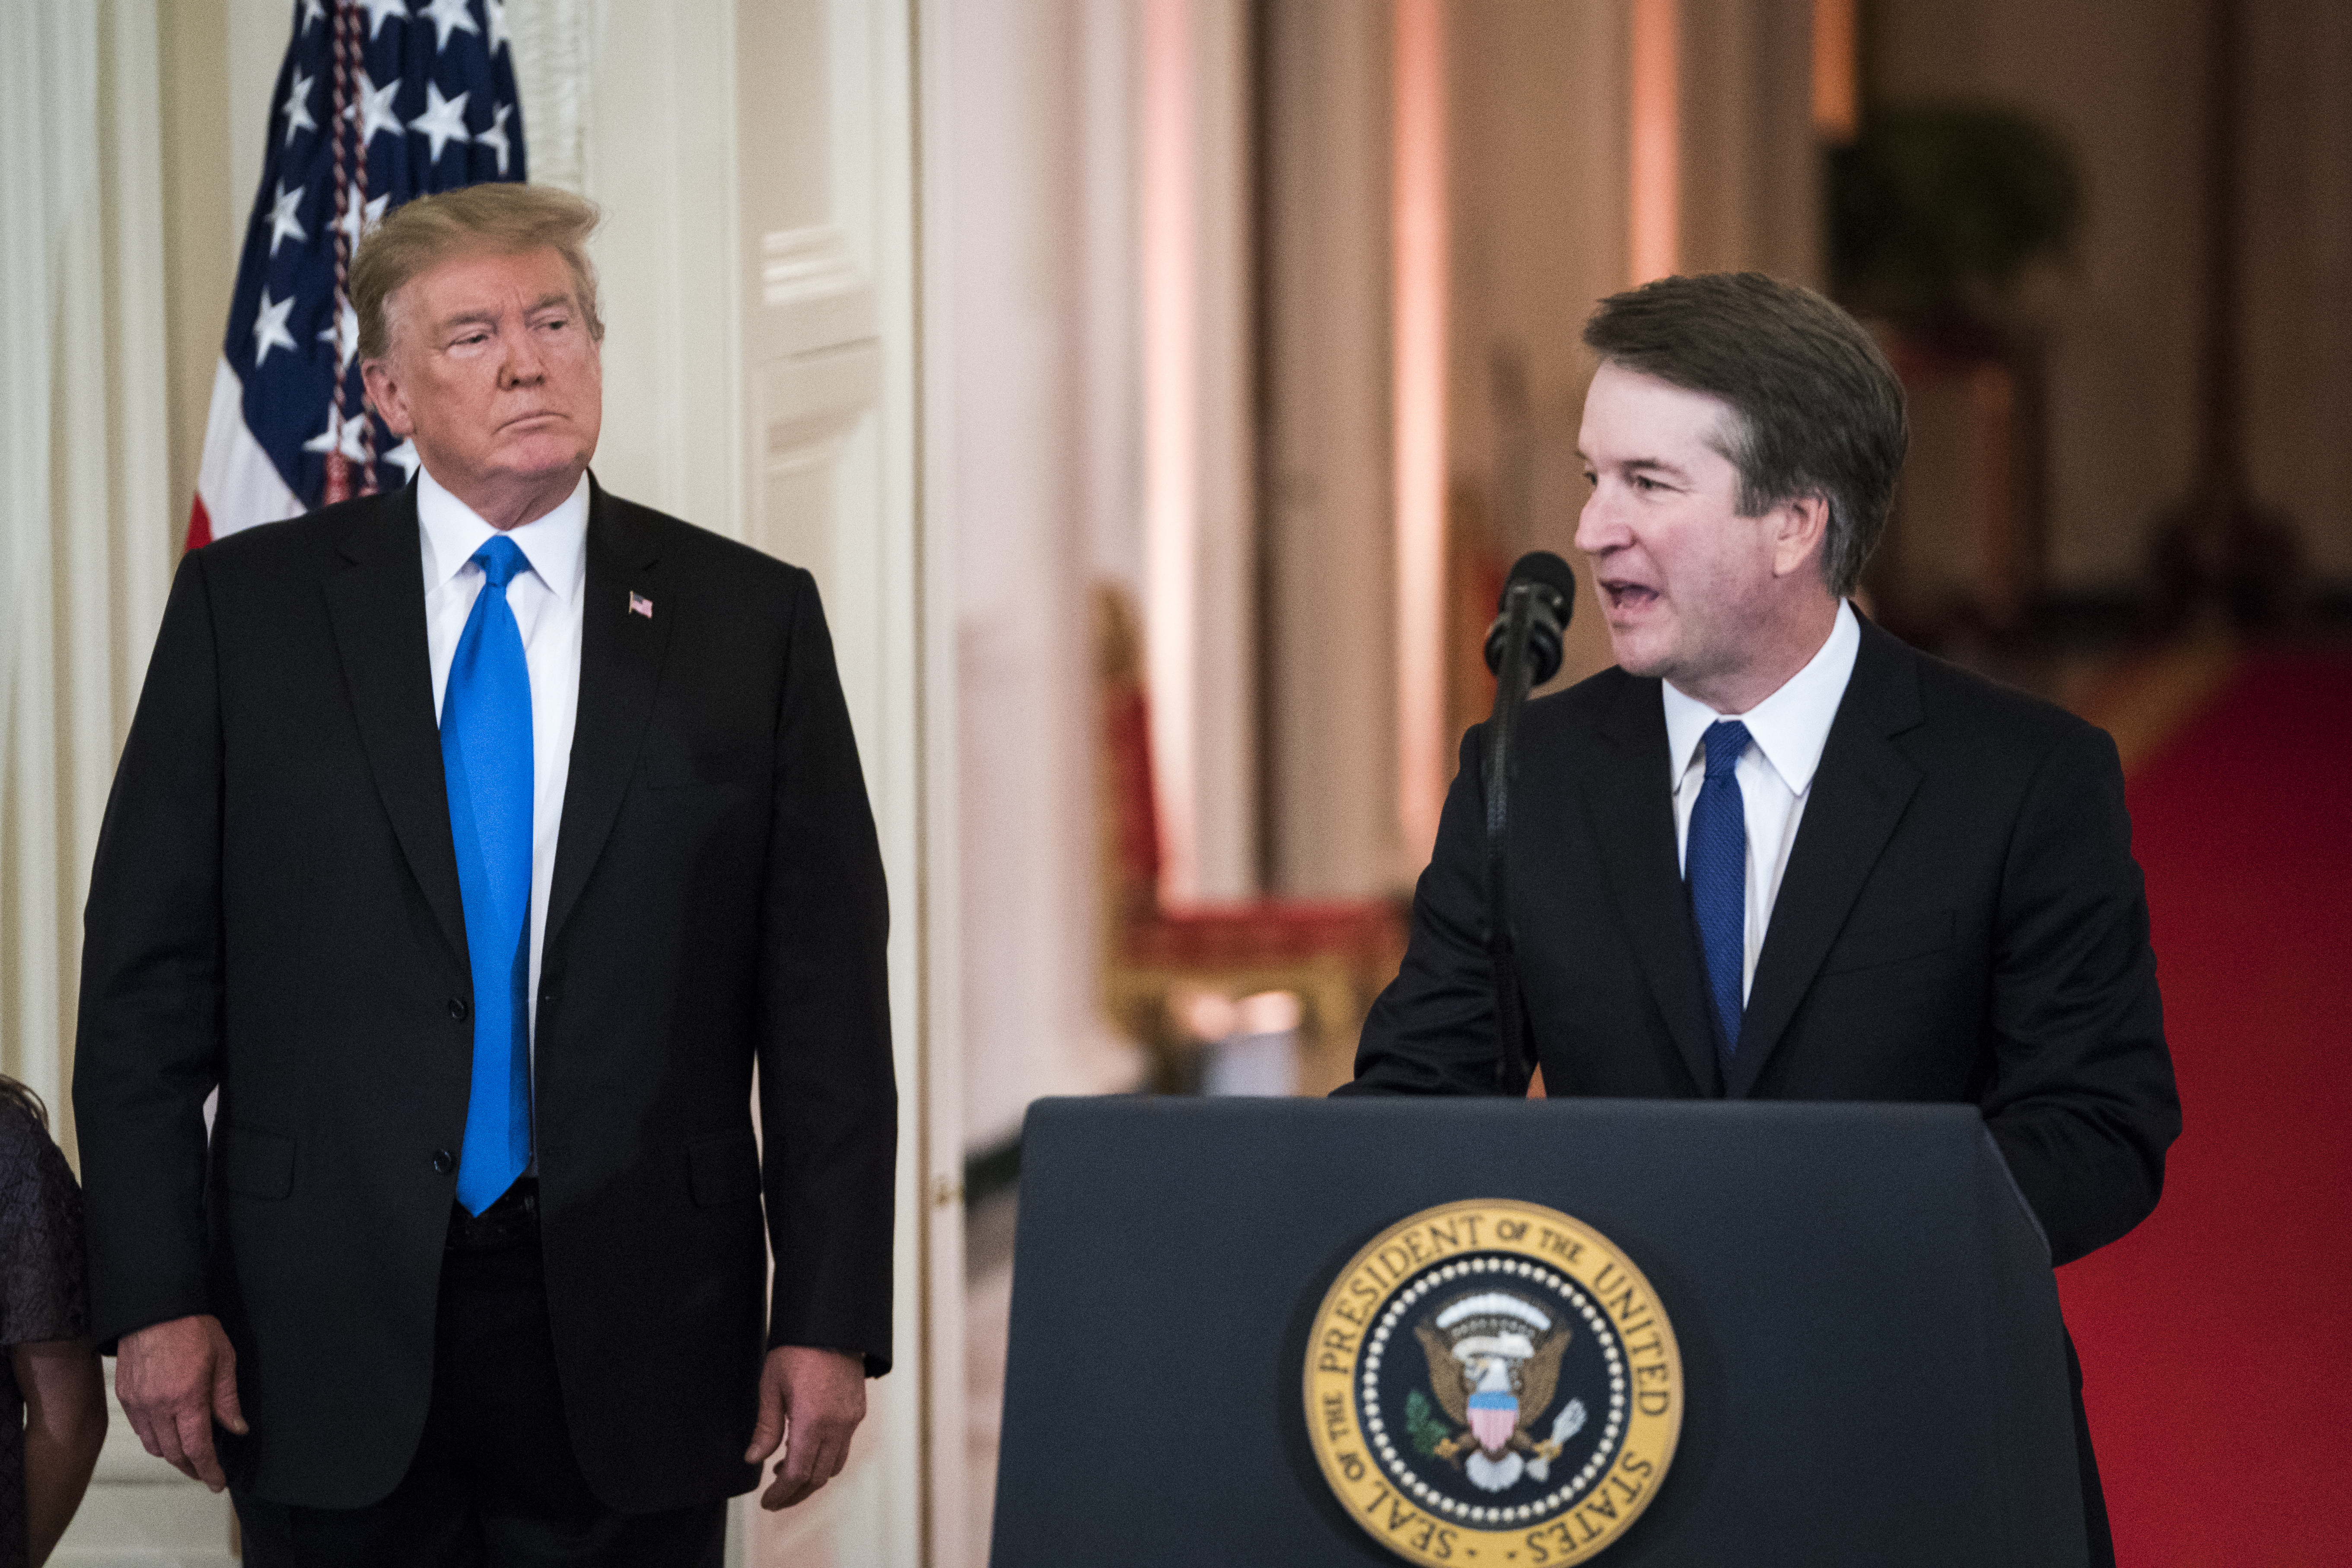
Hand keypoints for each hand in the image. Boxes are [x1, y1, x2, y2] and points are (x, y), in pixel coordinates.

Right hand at [115, 1314, 245, 1491]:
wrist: (156, 1306)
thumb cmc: (193, 1327)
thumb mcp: (224, 1359)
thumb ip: (227, 1398)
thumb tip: (237, 1428)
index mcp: (187, 1398)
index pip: (197, 1448)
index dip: (208, 1470)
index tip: (217, 1482)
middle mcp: (158, 1406)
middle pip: (174, 1453)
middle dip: (192, 1468)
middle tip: (205, 1474)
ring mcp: (138, 1402)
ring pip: (154, 1445)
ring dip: (173, 1456)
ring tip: (189, 1457)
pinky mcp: (124, 1396)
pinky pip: (140, 1430)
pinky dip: (155, 1439)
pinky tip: (168, 1436)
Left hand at [744, 1345, 865, 1509]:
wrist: (832, 1325)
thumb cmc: (797, 1351)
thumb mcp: (771, 1387)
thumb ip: (765, 1427)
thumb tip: (753, 1458)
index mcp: (812, 1421)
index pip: (797, 1474)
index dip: (781, 1493)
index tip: (767, 1502)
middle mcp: (837, 1425)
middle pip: (817, 1477)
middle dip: (796, 1493)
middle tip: (775, 1498)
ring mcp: (851, 1420)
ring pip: (833, 1466)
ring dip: (811, 1477)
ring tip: (786, 1471)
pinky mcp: (857, 1412)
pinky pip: (843, 1447)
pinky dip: (824, 1459)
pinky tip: (805, 1449)